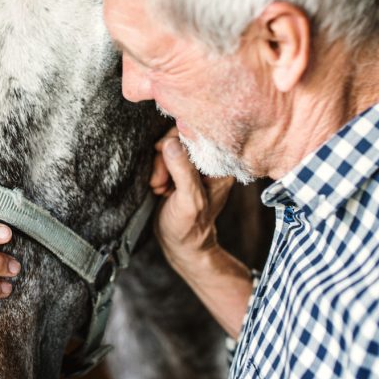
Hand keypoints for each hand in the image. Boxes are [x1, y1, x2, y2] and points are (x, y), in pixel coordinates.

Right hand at [150, 128, 235, 275]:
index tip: (163, 155)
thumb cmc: (189, 228)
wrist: (181, 244)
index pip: (200, 134)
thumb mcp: (188, 201)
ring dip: (159, 166)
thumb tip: (172, 143)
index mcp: (221, 166)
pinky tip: (160, 187)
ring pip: (170, 146)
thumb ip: (183, 171)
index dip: (178, 141)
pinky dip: (157, 169)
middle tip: (161, 181)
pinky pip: (165, 156)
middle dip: (165, 156)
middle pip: (182, 137)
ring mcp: (195, 165)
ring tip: (160, 188)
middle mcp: (210, 162)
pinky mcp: (181, 169)